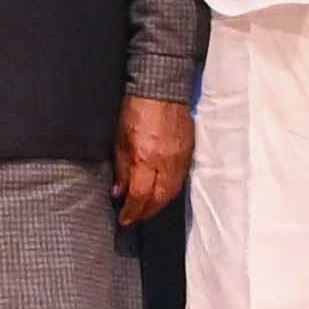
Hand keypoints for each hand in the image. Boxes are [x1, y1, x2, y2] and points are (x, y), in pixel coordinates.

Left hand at [114, 92, 196, 228]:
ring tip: (146, 209)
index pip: (140, 195)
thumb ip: (121, 168)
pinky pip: (180, 180)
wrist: (162, 89)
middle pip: (159, 199)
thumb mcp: (119, 139)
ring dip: (159, 204)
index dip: (132, 210)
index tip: (124, 218)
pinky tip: (161, 193)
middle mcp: (166, 162)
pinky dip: (169, 191)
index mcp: (145, 158)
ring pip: (172, 192)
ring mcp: (180, 159)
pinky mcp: (189, 153)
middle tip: (135, 217)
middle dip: (146, 212)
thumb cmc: (136, 110)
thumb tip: (119, 192)